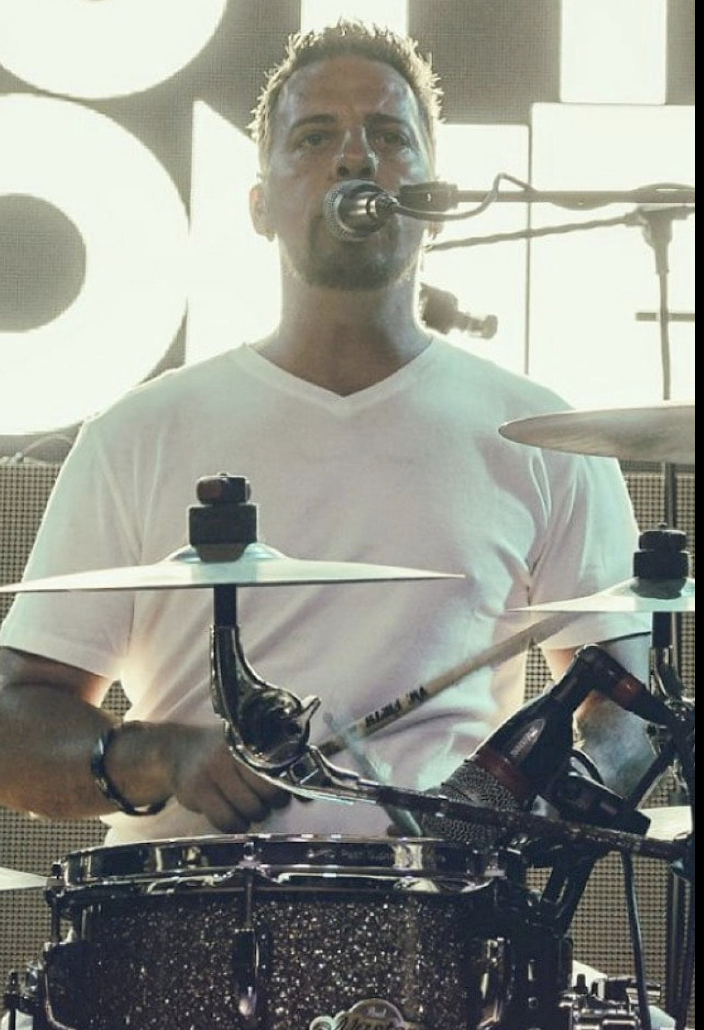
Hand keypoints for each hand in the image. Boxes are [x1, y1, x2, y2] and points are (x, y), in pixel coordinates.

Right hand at [170, 725, 291, 831]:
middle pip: (269, 792)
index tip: (287, 794)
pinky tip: (233, 817)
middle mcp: (232, 752)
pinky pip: (226, 821)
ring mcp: (212, 770)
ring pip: (249, 810)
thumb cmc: (224, 752)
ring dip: (252, 815)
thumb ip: (275, 767)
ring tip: (246, 806)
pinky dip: (234, 825)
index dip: (287, 786)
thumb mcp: (247, 749)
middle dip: (271, 802)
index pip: (280, 767)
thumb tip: (306, 797)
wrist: (179, 750)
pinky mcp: (197, 790)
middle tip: (264, 800)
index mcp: (249, 739)